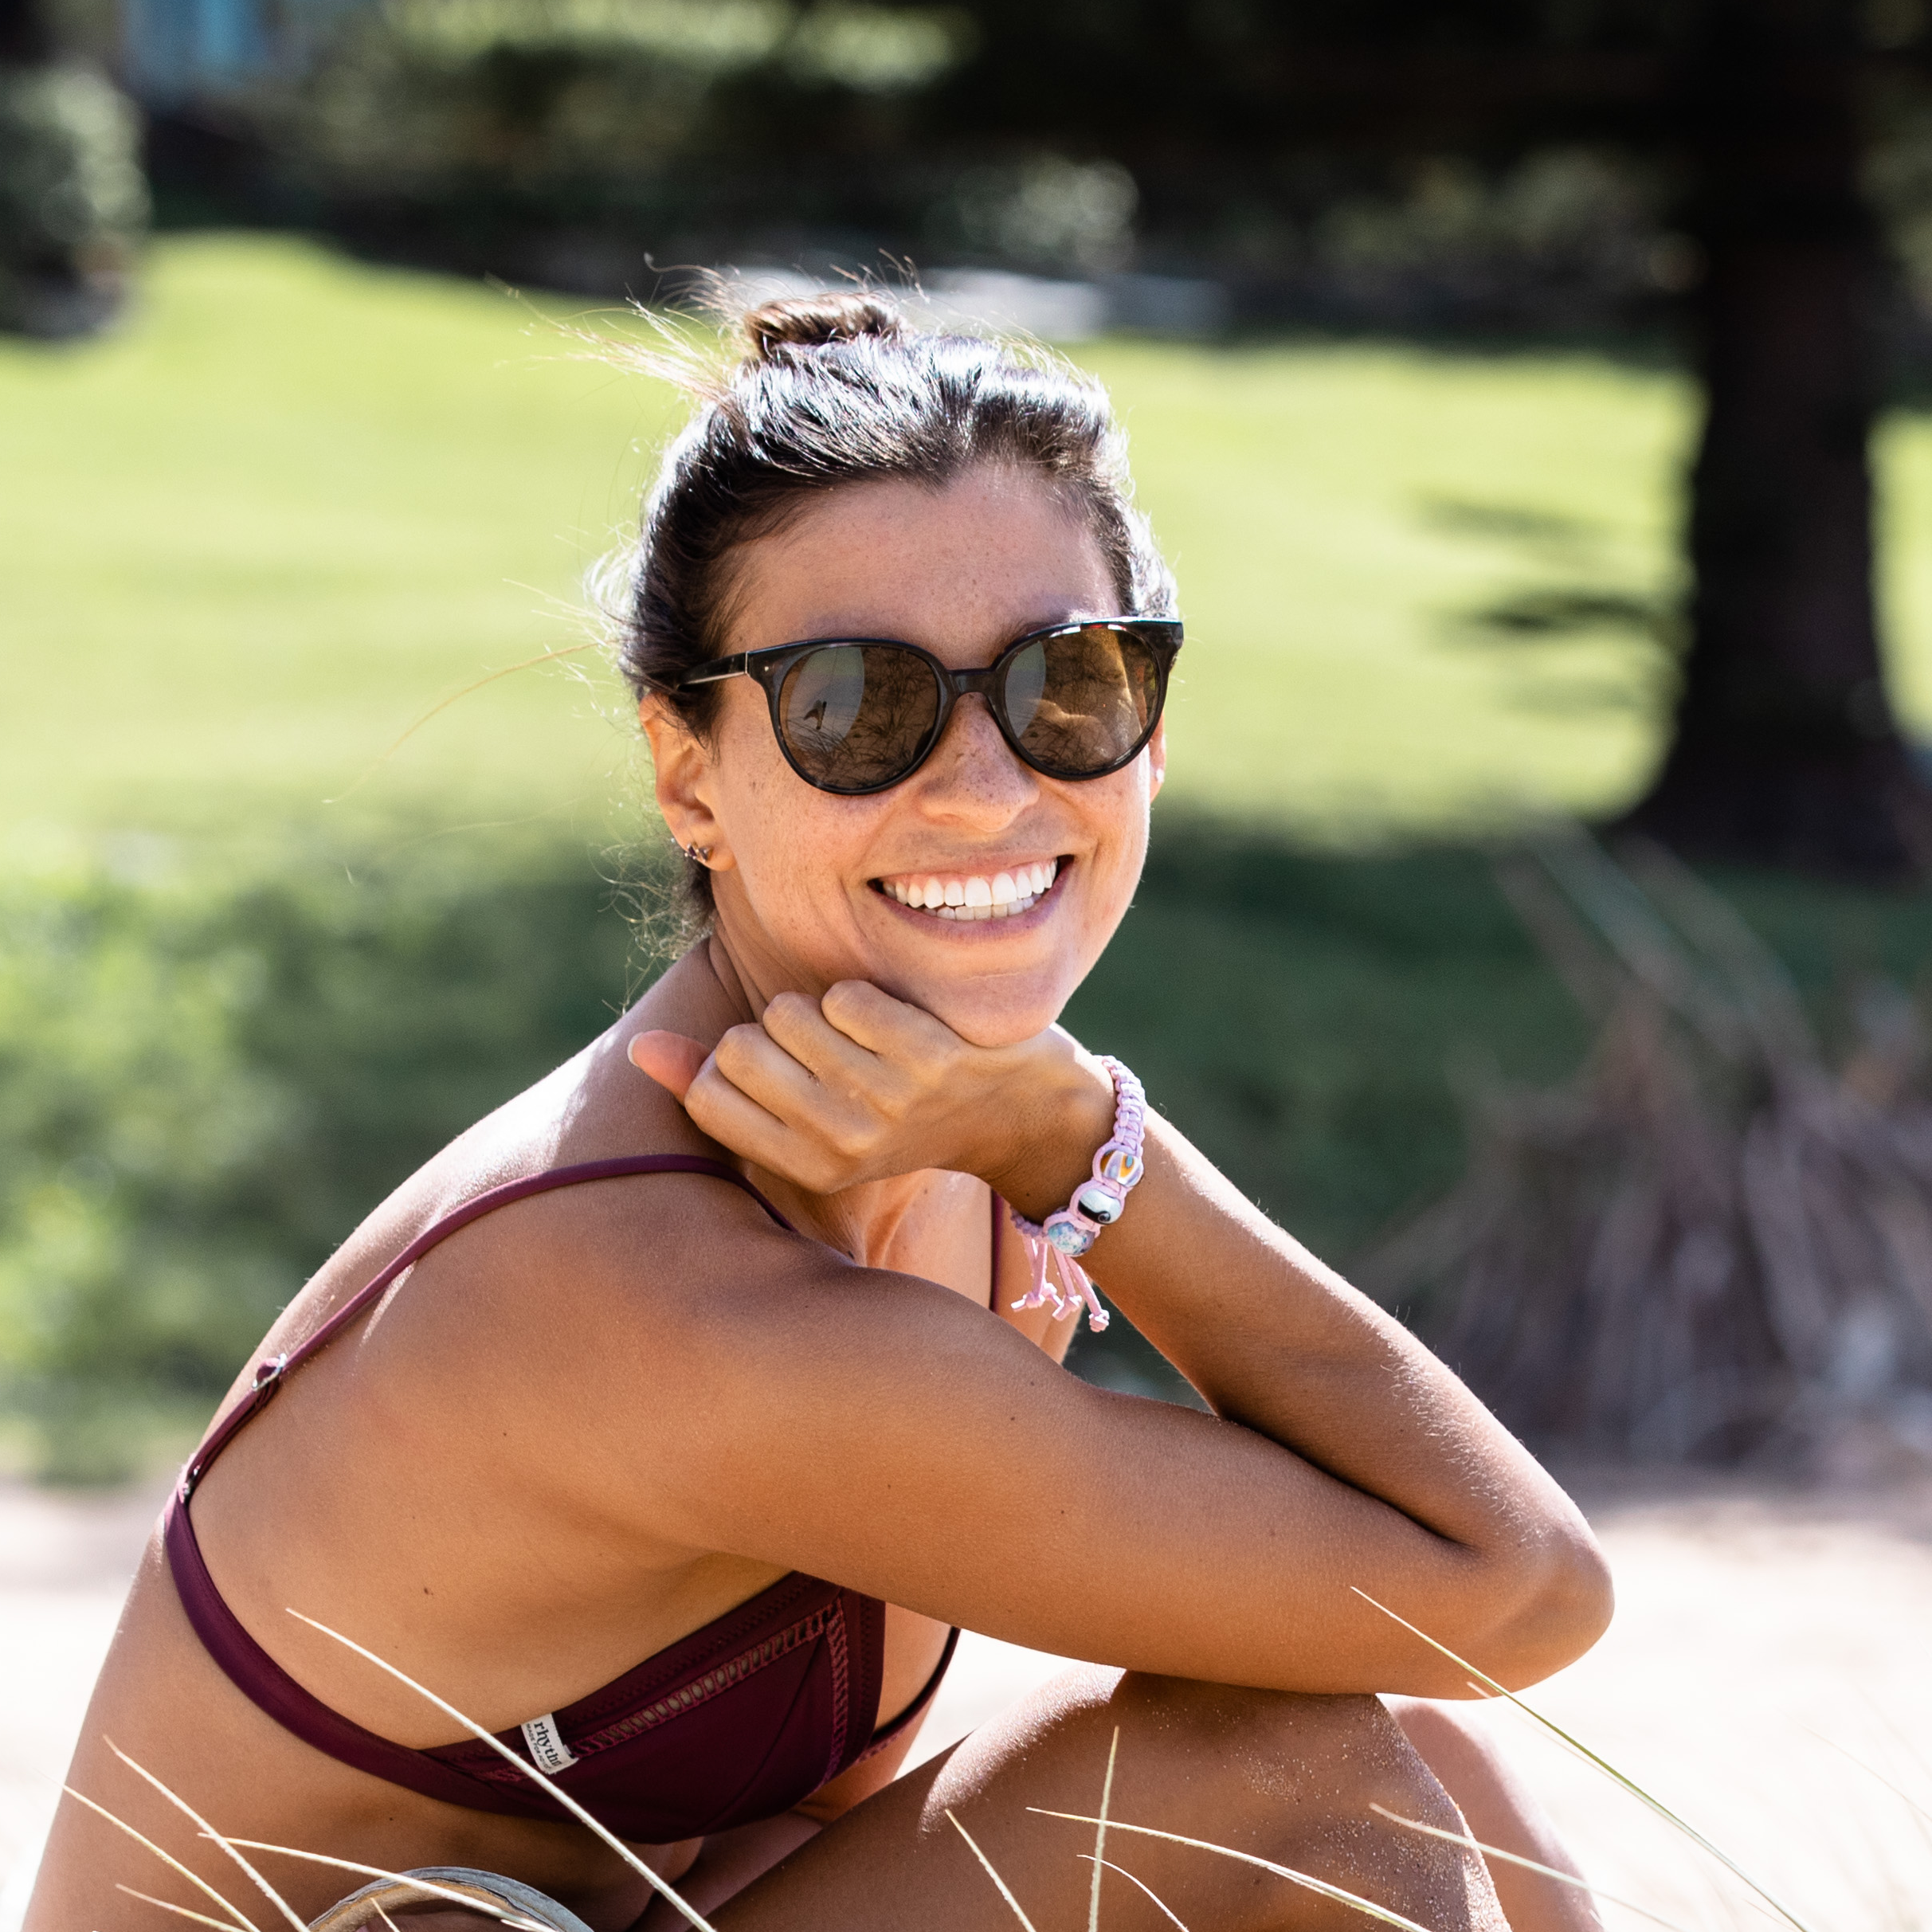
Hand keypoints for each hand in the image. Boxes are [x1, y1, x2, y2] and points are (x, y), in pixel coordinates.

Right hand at [628, 981, 1112, 1206]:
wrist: (1025, 1117)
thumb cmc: (906, 1111)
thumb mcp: (816, 1120)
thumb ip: (719, 1086)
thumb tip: (640, 1050)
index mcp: (808, 1167)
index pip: (709, 1092)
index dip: (736, 1058)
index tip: (787, 1067)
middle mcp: (841, 1145)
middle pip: (741, 1047)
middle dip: (778, 1028)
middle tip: (834, 1050)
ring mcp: (886, 1103)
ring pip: (790, 1013)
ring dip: (821, 1007)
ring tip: (868, 1037)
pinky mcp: (927, 1058)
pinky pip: (846, 997)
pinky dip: (865, 995)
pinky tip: (902, 1023)